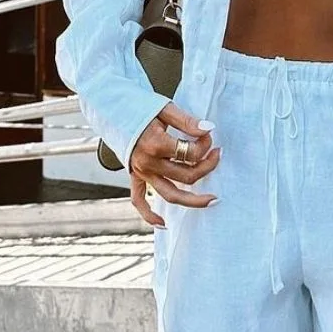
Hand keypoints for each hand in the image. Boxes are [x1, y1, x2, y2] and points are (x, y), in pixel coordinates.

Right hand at [129, 103, 220, 228]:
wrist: (114, 109)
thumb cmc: (140, 107)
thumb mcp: (165, 109)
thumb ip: (187, 121)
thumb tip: (209, 130)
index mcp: (155, 144)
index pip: (191, 154)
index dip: (205, 144)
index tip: (208, 133)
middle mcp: (148, 163)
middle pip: (187, 176)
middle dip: (207, 165)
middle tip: (218, 152)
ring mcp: (141, 173)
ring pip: (170, 195)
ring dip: (194, 200)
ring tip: (214, 200)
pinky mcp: (134, 177)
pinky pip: (139, 201)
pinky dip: (150, 215)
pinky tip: (164, 224)